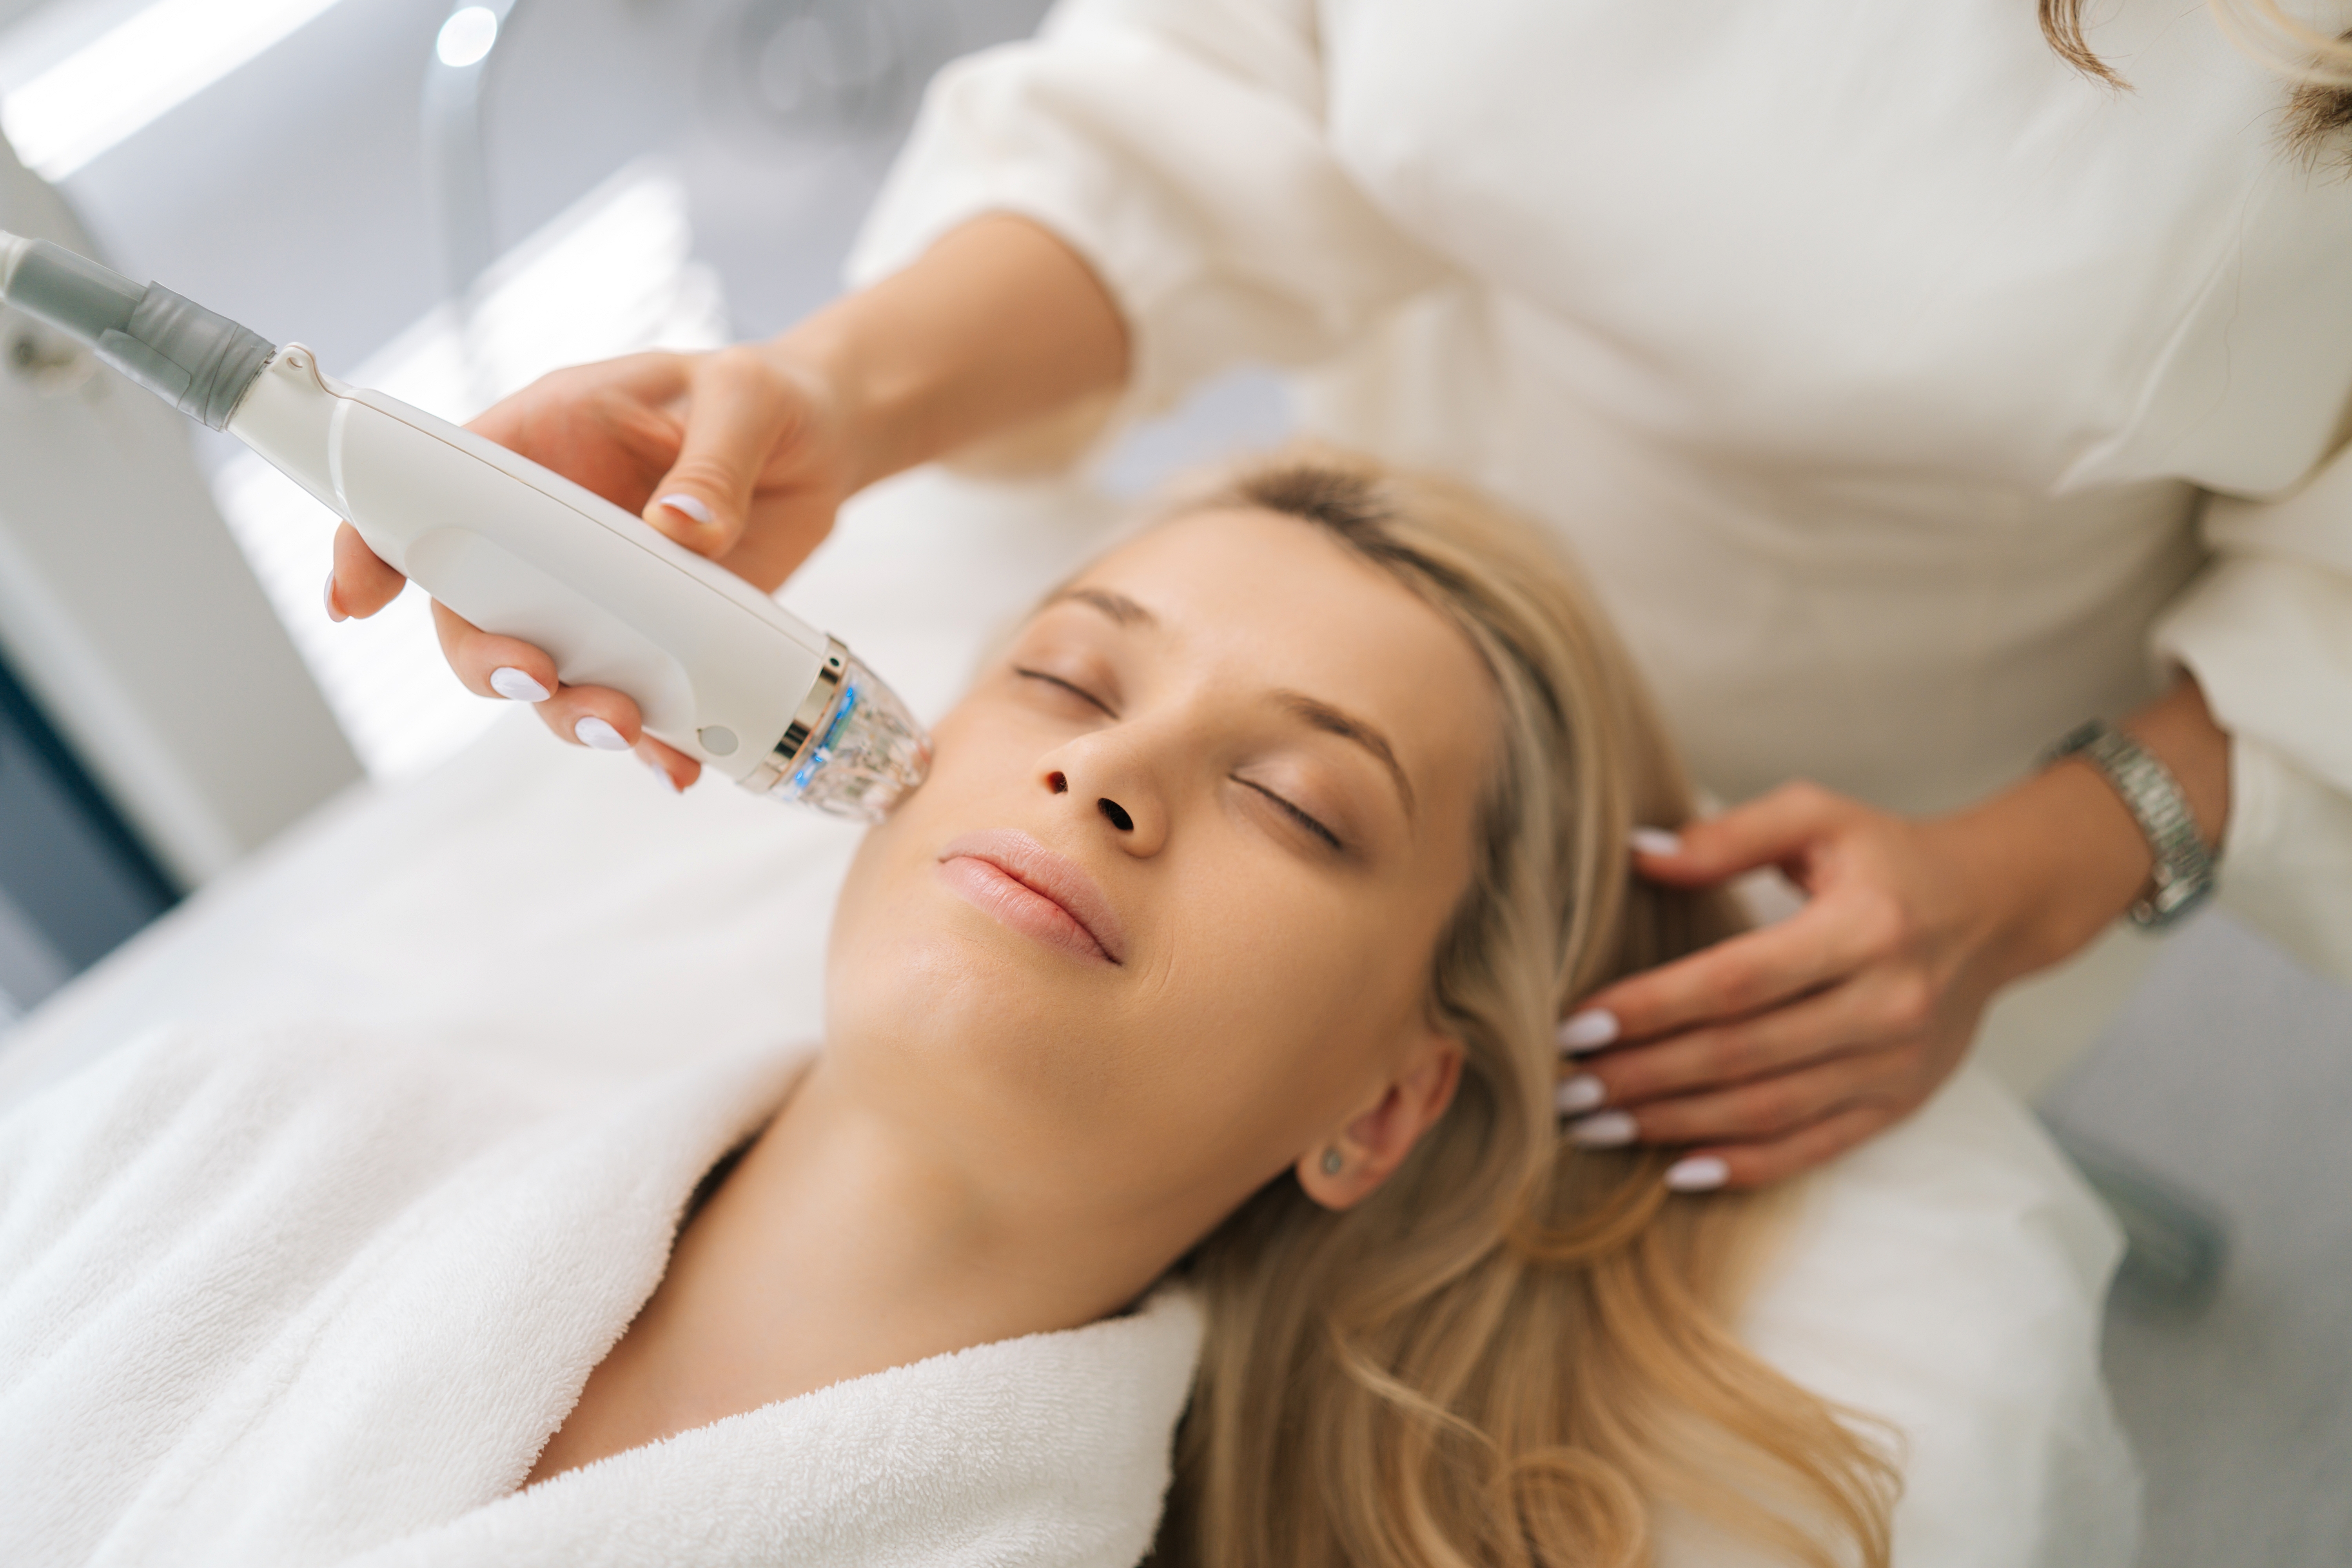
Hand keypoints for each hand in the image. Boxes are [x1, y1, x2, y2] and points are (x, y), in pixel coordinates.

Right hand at [325, 343, 858, 787]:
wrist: (822, 448)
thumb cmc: (763, 398)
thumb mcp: (745, 399)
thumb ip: (714, 460)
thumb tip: (682, 529)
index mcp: (538, 450)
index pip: (427, 493)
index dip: (373, 547)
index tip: (355, 602)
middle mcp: (549, 536)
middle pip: (474, 612)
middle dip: (489, 661)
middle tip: (539, 678)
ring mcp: (600, 598)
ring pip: (549, 672)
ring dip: (571, 712)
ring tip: (626, 727)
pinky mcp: (661, 641)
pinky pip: (638, 703)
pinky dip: (654, 744)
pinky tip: (678, 767)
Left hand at [1552, 773, 2153, 1189]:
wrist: (1996, 908)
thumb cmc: (1887, 857)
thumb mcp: (1817, 817)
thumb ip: (1728, 835)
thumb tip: (1638, 854)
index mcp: (1863, 928)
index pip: (1735, 980)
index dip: (1651, 1008)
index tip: (1576, 1026)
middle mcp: (1886, 1003)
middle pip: (1741, 1054)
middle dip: (1642, 1077)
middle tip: (1562, 1091)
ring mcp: (1896, 1063)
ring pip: (1767, 1109)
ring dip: (1673, 1125)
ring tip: (1595, 1127)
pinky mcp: (1900, 1102)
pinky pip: (1812, 1147)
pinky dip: (1743, 1165)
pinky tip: (1677, 1169)